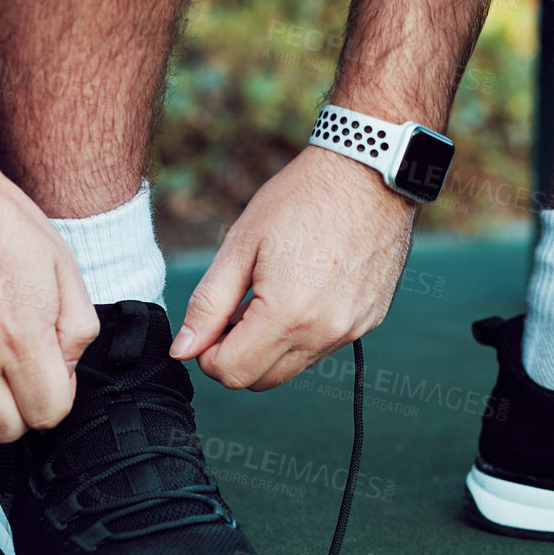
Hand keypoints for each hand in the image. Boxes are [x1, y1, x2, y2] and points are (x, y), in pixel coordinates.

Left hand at [172, 146, 416, 389]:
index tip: (210, 323)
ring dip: (269, 346)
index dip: (208, 355)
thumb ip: (208, 303)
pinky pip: (322, 347)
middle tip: (234, 310)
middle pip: (261, 381)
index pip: (233, 373)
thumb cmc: (301, 199)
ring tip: (270, 294)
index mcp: (287, 315)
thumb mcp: (241, 244)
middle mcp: (324, 333)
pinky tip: (303, 290)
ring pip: (292, 367)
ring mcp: (350, 331)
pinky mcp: (368, 322)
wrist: (370, 173)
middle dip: (237, 355)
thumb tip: (183, 349)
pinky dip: (303, 333)